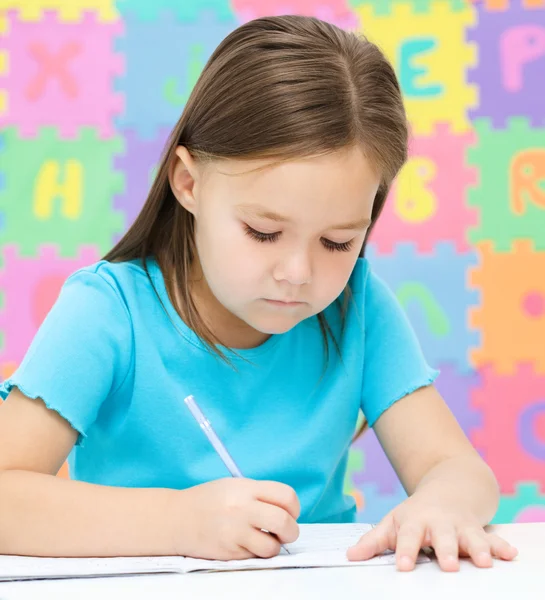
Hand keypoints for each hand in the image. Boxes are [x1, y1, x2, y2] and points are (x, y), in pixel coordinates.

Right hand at [173, 478, 299, 559]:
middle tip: (286, 532)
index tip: (290, 512)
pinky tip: (245, 544)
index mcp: (245, 488)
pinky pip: (255, 557)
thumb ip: (260, 494)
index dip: (294, 507)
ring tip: (264, 539)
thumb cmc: (208, 500)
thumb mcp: (234, 486)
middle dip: (291, 531)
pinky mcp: (229, 552)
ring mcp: (235, 532)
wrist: (176, 518)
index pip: (286, 496)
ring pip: (272, 547)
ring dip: (273, 545)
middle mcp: (241, 509)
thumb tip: (287, 510)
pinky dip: (256, 553)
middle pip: (284, 522)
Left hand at [346, 493, 518, 571]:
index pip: (408, 537)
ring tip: (483, 562)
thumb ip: (374, 541)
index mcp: (415, 522)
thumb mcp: (394, 523)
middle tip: (447, 566)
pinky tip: (510, 554)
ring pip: (470, 537)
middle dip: (445, 550)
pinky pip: (492, 538)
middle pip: (442, 537)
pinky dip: (500, 546)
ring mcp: (460, 526)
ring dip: (477, 548)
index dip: (405, 551)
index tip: (403, 566)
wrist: (448, 487)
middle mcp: (439, 523)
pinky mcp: (478, 530)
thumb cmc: (416, 513)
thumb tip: (350, 556)